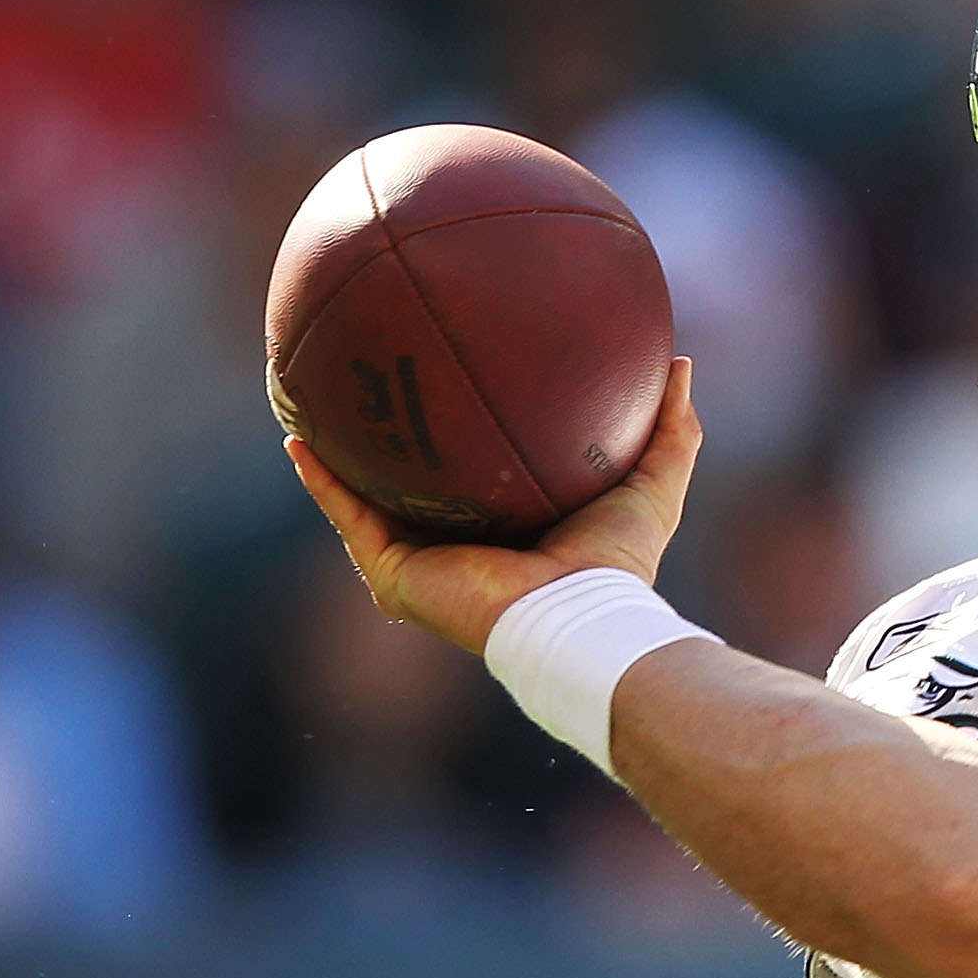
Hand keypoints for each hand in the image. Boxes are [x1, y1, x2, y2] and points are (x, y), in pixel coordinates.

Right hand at [286, 356, 702, 655]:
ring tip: (306, 404)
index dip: (460, 435)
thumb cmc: (618, 562)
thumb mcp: (654, 483)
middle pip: (413, 484)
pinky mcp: (395, 573)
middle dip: (387, 441)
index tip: (447, 385)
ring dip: (336, 455)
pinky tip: (297, 440)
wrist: (578, 614)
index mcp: (510, 526)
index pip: (476, 475)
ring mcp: (422, 561)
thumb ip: (672, 428)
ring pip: (366, 499)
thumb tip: (681, 363)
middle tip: (367, 384)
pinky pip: (347, 516)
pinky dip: (321, 481)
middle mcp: (459, 544)